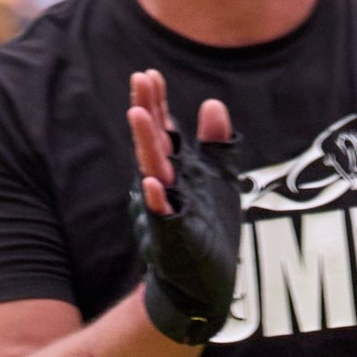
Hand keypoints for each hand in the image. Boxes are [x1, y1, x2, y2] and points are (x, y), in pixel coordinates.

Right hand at [128, 68, 242, 347]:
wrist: (206, 283)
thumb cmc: (208, 228)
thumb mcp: (217, 176)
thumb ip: (214, 142)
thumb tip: (212, 103)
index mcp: (176, 169)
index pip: (163, 129)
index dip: (156, 102)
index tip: (149, 73)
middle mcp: (167, 185)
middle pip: (154, 142)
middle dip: (147, 111)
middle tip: (140, 79)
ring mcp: (167, 210)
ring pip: (153, 171)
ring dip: (146, 143)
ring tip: (138, 113)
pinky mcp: (173, 237)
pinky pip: (163, 217)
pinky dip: (156, 200)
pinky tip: (152, 183)